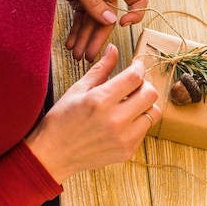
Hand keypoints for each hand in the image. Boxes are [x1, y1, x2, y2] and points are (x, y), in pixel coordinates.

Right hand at [25, 44, 160, 183]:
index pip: (135, 77)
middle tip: (133, 86)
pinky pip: (145, 130)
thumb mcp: (78, 90)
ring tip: (129, 104)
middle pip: (150, 94)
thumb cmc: (62, 120)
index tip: (135, 67)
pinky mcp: (127, 151)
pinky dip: (138, 122)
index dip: (139, 67)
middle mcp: (115, 120)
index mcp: (100, 100)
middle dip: (144, 85)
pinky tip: (123, 121)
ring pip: (153, 113)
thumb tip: (113, 49)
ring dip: (145, 105)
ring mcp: (123, 138)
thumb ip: (101, 69)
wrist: (53, 155)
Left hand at [31, 0, 148, 60]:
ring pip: (93, 22)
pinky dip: (77, 32)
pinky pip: (81, 19)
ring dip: (85, 39)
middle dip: (98, 38)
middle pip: (108, 19)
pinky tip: (71, 44)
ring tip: (77, 56)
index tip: (122, 24)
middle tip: (89, 56)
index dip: (135, 13)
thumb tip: (112, 21)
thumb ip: (93, 2)